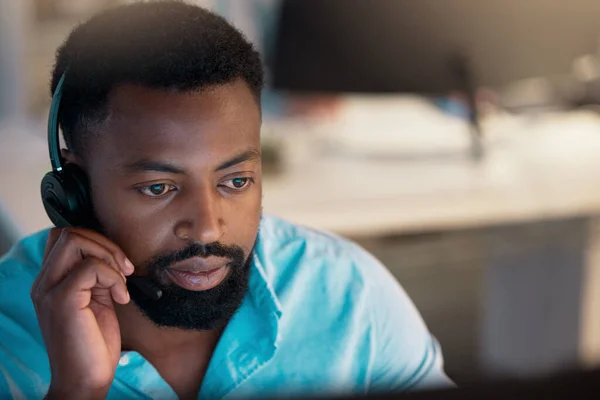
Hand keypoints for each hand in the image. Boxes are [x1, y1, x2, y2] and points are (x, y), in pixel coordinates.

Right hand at [31, 227, 133, 398]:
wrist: (85, 380)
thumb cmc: (93, 344)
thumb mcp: (97, 300)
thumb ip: (97, 276)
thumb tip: (112, 254)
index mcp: (51, 281)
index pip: (64, 237)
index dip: (96, 241)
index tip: (119, 264)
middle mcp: (44, 282)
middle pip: (68, 233)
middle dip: (104, 243)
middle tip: (125, 269)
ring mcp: (49, 290)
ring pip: (75, 240)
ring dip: (109, 256)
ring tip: (122, 281)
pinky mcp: (63, 300)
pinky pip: (91, 267)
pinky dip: (114, 277)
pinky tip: (121, 298)